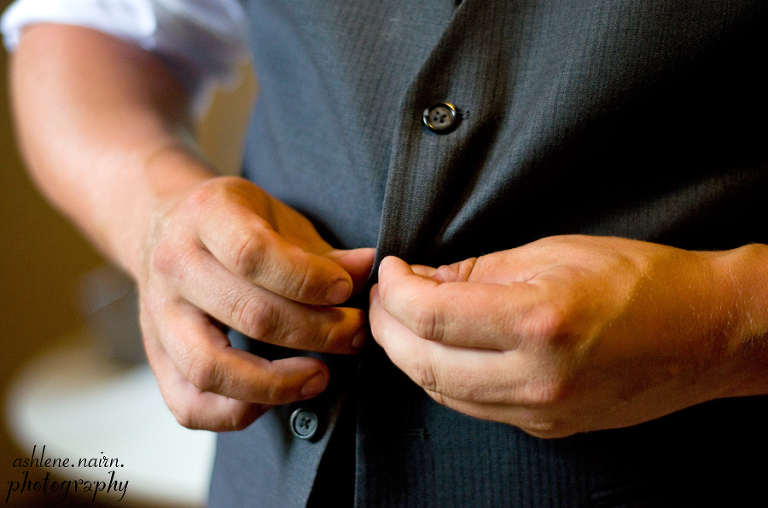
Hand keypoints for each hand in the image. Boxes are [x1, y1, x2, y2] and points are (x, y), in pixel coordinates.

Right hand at [139, 176, 374, 430]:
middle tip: (355, 336)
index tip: (347, 290)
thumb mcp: (277, 218)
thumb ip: (322, 251)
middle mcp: (174, 265)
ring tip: (321, 377)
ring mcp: (158, 316)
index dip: (307, 280)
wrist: (163, 225)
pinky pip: (188, 405)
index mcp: (206, 216)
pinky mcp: (157, 357)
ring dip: (276, 382)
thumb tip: (367, 269)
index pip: (253, 255)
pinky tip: (276, 398)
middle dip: (315, 332)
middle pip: (246, 313)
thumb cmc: (233, 224)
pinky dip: (236, 412)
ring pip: (211, 367)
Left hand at [370, 235, 751, 437]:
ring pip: (442, 392)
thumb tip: (426, 279)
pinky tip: (436, 350)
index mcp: (538, 322)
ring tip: (399, 321)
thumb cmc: (641, 281)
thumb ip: (479, 269)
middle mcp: (536, 377)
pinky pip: (473, 406)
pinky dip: (442, 377)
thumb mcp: (555, 252)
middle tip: (381, 297)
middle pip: (424, 362)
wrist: (705, 332)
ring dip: (409, 356)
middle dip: (387, 327)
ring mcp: (542, 410)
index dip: (395, 291)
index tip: (390, 271)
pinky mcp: (547, 426)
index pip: (432, 315)